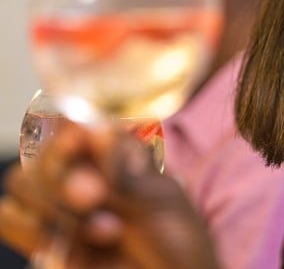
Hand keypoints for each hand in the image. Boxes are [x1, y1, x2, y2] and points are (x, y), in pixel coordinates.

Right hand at [0, 119, 218, 268]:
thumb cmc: (178, 238)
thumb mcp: (160, 201)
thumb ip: (124, 171)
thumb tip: (95, 127)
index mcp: (115, 153)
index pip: (75, 124)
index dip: (69, 128)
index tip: (79, 140)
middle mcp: (83, 173)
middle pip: (42, 153)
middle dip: (63, 175)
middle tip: (97, 196)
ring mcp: (61, 207)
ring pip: (22, 184)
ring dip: (56, 207)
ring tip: (109, 230)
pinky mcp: (47, 240)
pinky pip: (10, 218)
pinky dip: (32, 228)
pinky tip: (75, 248)